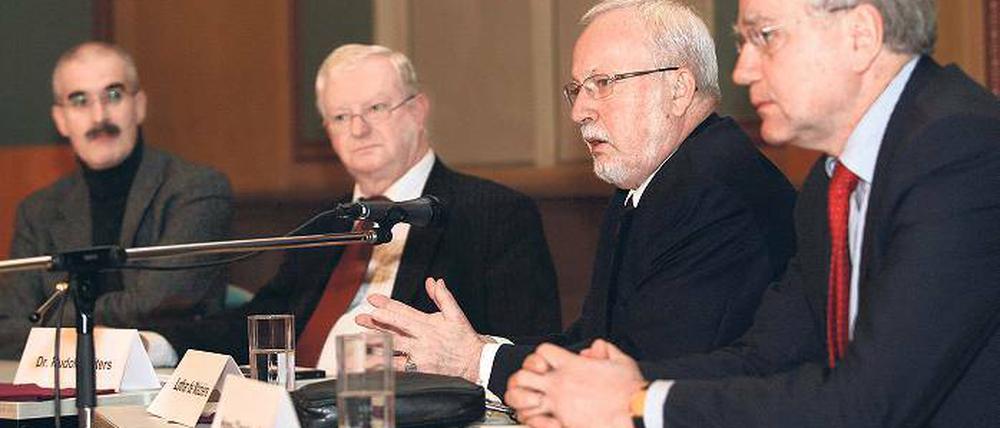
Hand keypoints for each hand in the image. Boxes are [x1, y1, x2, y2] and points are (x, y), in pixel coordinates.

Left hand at [355, 278, 487, 381]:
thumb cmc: (463, 338)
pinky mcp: (418, 369)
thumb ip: (443, 296)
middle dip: (376, 323)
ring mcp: (419, 356)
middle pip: (395, 330)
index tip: (373, 300)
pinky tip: (370, 363)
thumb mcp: (456, 314)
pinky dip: (383, 365)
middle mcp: (422, 340)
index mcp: (429, 324)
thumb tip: (433, 281)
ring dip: (375, 343)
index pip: (405, 312)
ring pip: (393, 348)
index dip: (388, 305)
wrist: (474, 363)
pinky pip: (397, 367)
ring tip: (359, 339)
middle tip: (361, 317)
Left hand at [506, 342, 644, 427]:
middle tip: (530, 386)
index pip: (542, 352)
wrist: (635, 412)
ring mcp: (558, 404)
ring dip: (521, 400)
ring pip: (520, 398)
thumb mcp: (621, 361)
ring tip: (529, 404)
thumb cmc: (630, 391)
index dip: (541, 357)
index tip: (546, 365)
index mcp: (573, 366)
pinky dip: (531, 421)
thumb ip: (606, 349)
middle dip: (523, 379)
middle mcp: (561, 383)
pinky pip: (533, 421)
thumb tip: (595, 348)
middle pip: (523, 374)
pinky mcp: (561, 423)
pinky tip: (539, 420)